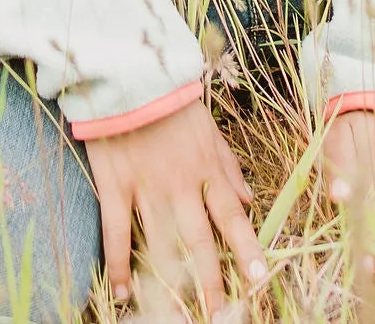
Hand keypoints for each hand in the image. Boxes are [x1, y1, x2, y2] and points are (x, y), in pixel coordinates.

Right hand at [83, 98, 266, 316]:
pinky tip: (123, 293)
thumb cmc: (171, 101)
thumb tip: (249, 200)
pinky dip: (120, 265)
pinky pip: (117, 234)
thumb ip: (228, 165)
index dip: (247, 249)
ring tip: (178, 317)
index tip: (260, 279)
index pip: (232, 217)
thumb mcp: (209, 128)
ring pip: (162, 245)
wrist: (129, 75)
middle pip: (200, 242)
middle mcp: (181, 185)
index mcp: (206, 169)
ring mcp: (146, 188)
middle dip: (212, 283)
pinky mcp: (115, 186)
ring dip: (170, 285)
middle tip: (222, 317)